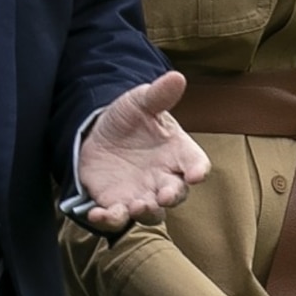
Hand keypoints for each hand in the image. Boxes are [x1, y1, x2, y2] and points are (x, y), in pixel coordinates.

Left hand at [73, 71, 208, 230]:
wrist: (99, 132)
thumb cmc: (130, 119)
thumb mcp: (141, 102)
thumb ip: (159, 95)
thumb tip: (177, 77)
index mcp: (177, 154)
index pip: (195, 164)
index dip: (198, 170)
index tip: (196, 174)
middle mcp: (163, 178)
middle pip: (176, 194)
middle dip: (172, 196)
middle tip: (166, 195)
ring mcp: (141, 193)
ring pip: (151, 213)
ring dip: (146, 212)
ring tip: (137, 206)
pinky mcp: (116, 202)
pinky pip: (115, 217)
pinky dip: (108, 219)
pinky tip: (97, 214)